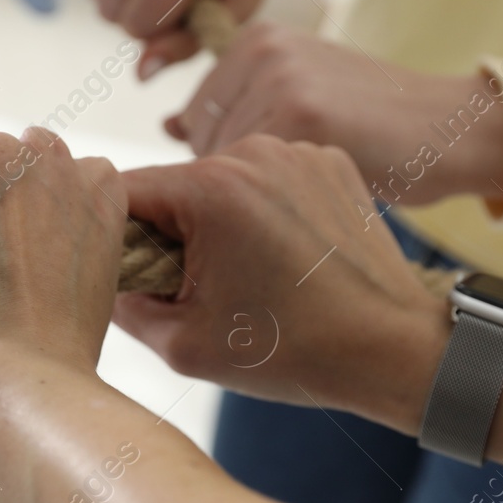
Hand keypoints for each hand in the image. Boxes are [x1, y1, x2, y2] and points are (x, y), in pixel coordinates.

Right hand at [113, 135, 445, 426]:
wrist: (396, 349)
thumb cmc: (294, 352)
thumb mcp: (185, 346)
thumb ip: (124, 306)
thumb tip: (106, 278)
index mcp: (211, 188)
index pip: (123, 193)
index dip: (113, 236)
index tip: (128, 276)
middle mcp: (253, 150)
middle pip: (175, 185)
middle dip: (169, 232)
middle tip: (193, 289)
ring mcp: (296, 151)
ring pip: (222, 179)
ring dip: (217, 219)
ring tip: (246, 275)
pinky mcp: (329, 160)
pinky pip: (270, 177)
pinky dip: (264, 210)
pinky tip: (284, 256)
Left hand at [169, 22, 502, 205]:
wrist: (453, 128)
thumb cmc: (374, 126)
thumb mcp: (300, 95)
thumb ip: (237, 105)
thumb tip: (167, 126)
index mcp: (256, 38)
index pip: (196, 118)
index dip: (230, 159)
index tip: (278, 168)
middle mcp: (261, 49)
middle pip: (203, 141)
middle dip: (239, 176)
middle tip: (300, 182)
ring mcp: (279, 78)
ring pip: (224, 164)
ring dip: (259, 193)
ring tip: (313, 184)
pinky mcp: (300, 114)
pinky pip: (254, 178)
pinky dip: (281, 199)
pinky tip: (323, 191)